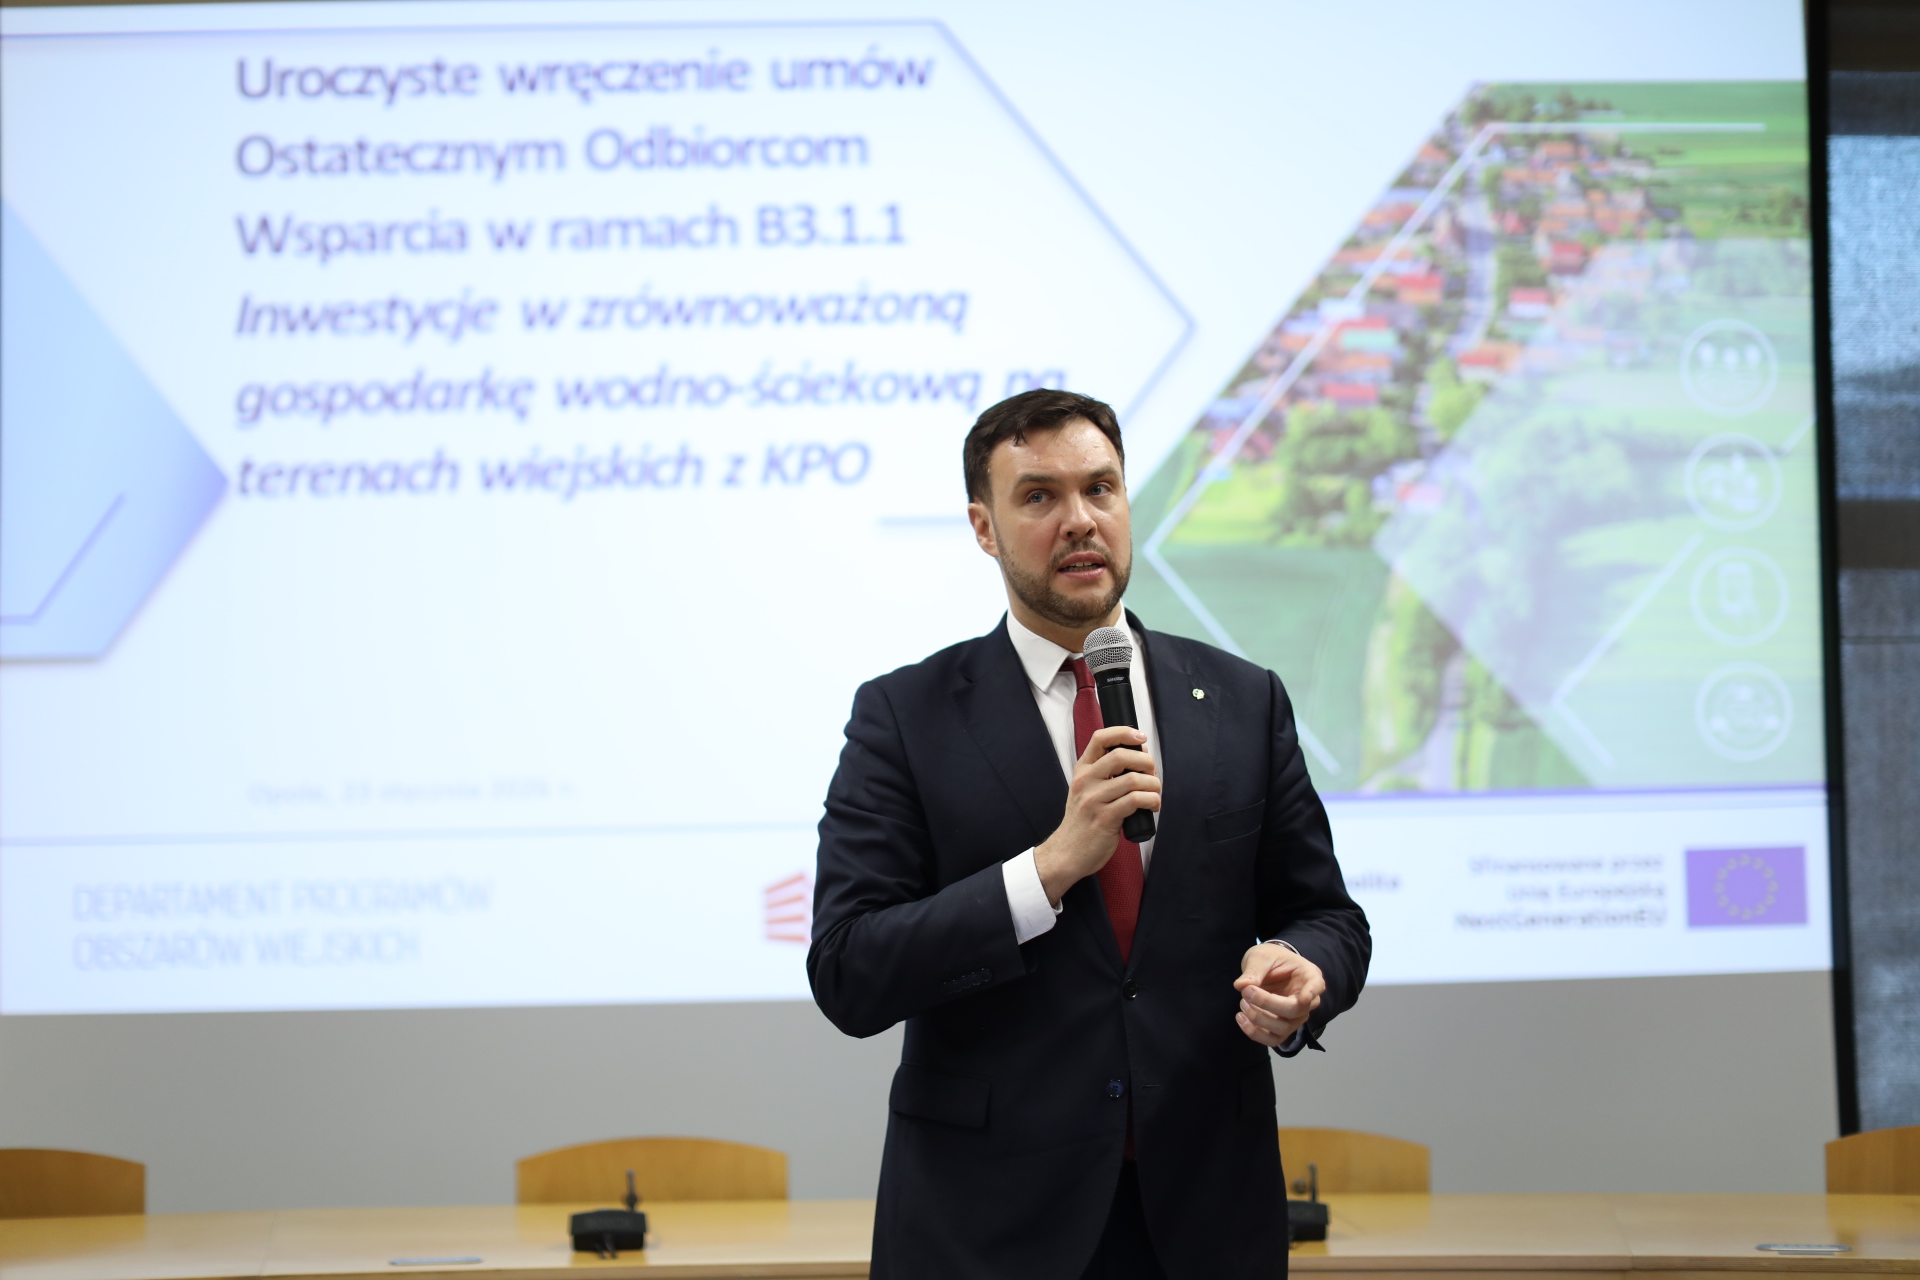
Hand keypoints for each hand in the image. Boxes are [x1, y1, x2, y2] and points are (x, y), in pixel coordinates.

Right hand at [1033, 725, 1159, 904]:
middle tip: (1153, 773)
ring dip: (1153, 785)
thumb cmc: (1082, 822)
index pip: (1100, 738)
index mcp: (1082, 771)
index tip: (1141, 738)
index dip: (1124, 732)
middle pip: (1121, 756)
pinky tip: (1153, 806)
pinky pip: (1136, 800)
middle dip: (1146, 762)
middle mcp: (1086, 782)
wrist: (1067, 853)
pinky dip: (1152, 800)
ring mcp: (1094, 800)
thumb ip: (1104, 774)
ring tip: (1155, 793)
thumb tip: (1138, 758)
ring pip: (1133, 779)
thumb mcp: (1085, 791)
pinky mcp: (1105, 818)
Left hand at [1233, 943, 1323, 1047]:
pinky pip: (1273, 1039)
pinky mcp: (1283, 1028)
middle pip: (1295, 1010)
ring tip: (1242, 1003)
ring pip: (1283, 1028)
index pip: (1316, 985)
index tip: (1304, 997)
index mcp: (1308, 976)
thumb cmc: (1271, 959)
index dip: (1312, 993)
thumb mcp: (1261, 956)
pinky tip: (1241, 1018)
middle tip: (1247, 992)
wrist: (1268, 969)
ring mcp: (1296, 1017)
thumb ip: (1254, 970)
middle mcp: (1307, 1000)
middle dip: (1267, 1003)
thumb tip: (1241, 985)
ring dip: (1259, 1019)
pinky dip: (1255, 1033)